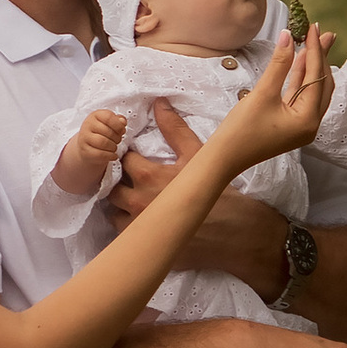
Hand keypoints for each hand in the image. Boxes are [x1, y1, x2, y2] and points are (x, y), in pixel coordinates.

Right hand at [54, 104, 126, 196]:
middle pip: (109, 131)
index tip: (119, 130)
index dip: (118, 125)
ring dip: (113, 147)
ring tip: (113, 150)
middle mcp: (86, 126)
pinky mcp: (84, 153)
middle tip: (116, 141)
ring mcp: (84, 139)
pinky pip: (101, 154)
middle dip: (116, 138)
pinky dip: (109, 156)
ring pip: (104, 142)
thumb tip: (123, 120)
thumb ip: (117, 122)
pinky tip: (112, 157)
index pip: (110, 116)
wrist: (83, 155)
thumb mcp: (110, 128)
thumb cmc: (102, 139)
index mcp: (94, 116)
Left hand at [107, 98, 290, 289]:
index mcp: (147, 175)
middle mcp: (138, 200)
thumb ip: (174, 128)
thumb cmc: (217, 190)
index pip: (121, 160)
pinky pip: (122, 236)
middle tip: (130, 180)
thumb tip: (159, 102)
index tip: (131, 157)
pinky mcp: (145, 245)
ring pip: (113, 212)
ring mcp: (139, 225)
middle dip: (118, 182)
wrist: (234, 232)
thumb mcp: (196, 154)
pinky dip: (126, 226)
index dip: (124, 157)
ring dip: (119, 205)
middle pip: (111, 187)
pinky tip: (139, 220)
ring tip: (133, 200)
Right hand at [215, 26, 333, 165]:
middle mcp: (311, 124)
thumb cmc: (241, 130)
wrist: (225, 158)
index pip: (316, 77)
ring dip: (312, 66)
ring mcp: (302, 126)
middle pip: (322, 84)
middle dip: (321, 57)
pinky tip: (300, 62)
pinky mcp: (291, 125)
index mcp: (308, 119)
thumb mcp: (262, 93)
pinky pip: (301, 98)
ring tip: (315, 42)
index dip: (315, 50)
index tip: (313, 28)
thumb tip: (288, 36)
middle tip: (322, 31)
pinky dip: (301, 79)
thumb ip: (279, 64)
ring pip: (313, 90)